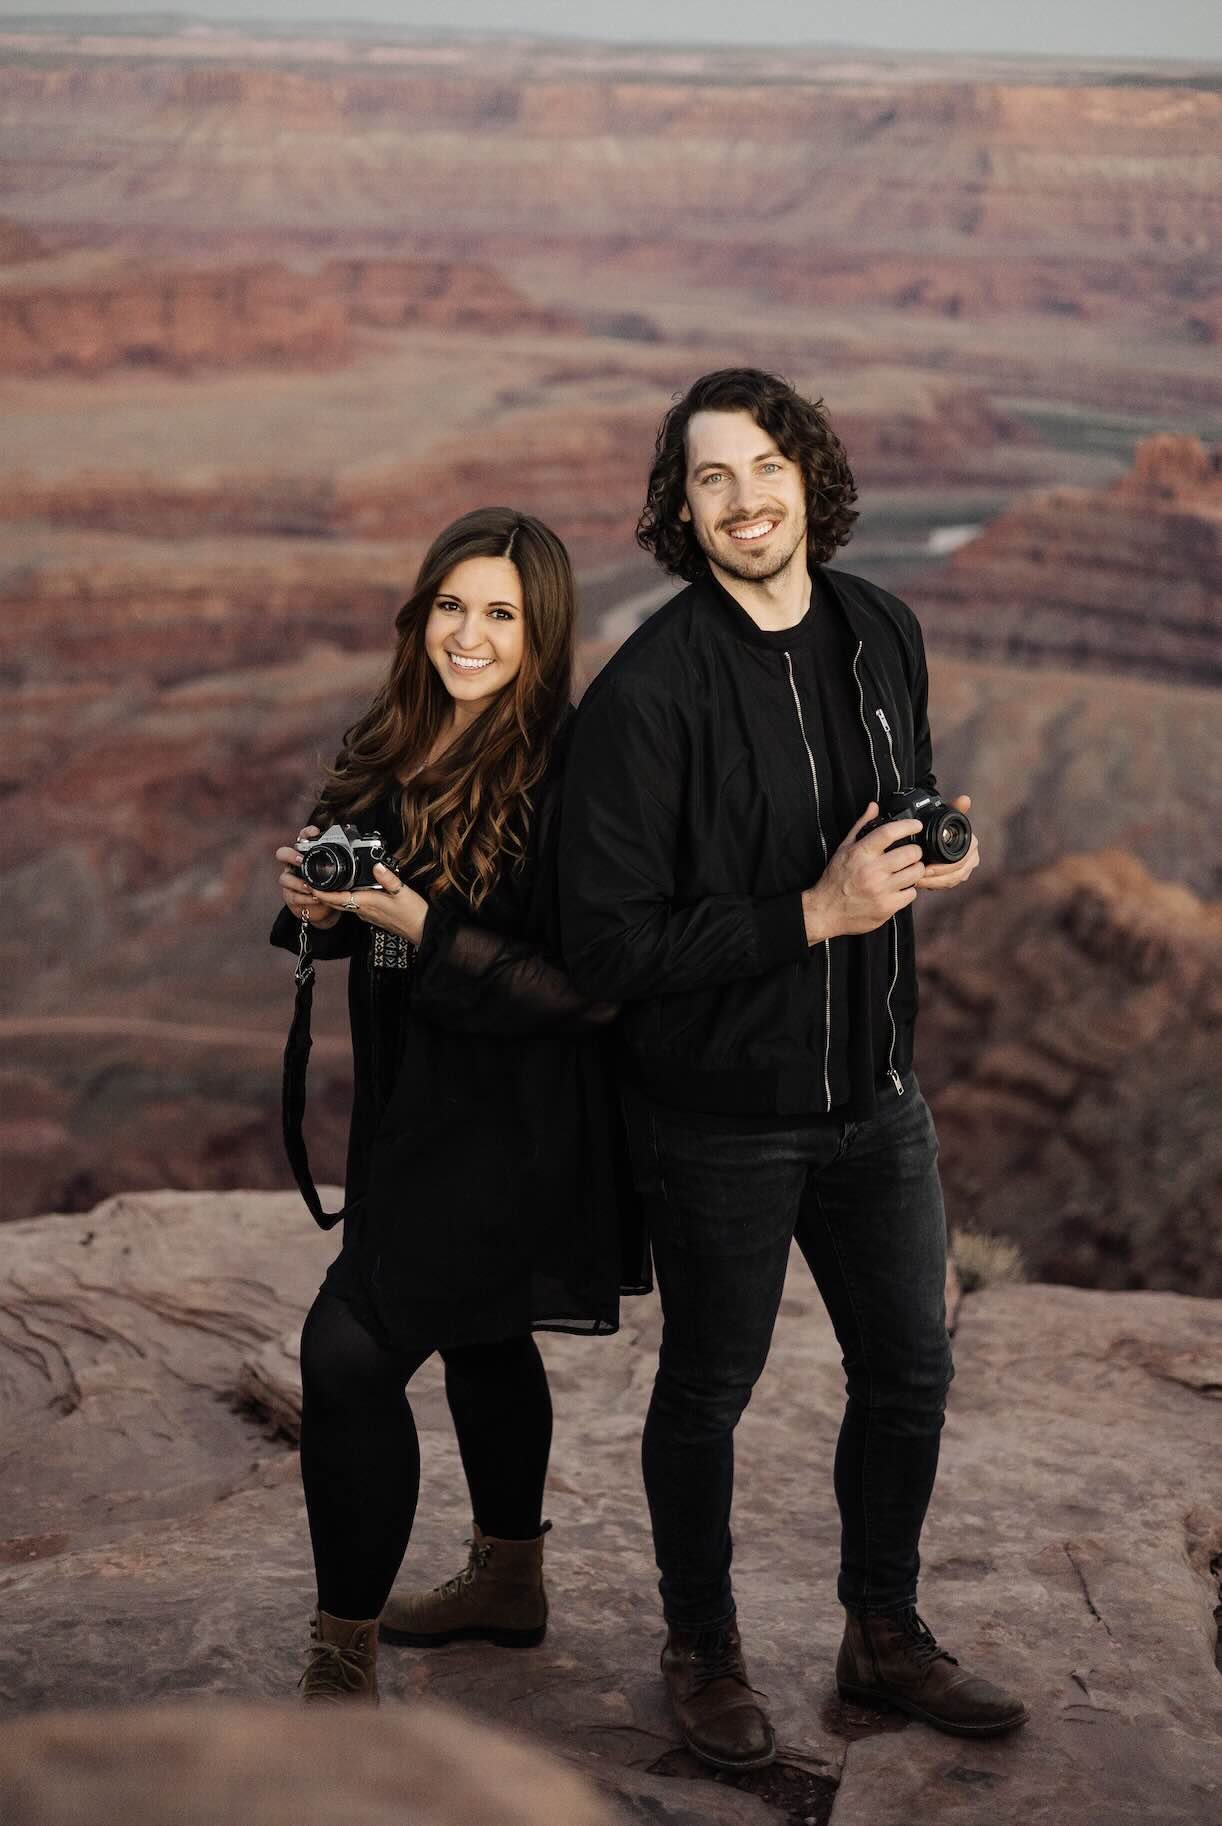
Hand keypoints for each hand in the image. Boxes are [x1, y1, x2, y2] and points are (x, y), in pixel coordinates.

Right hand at [275, 825, 340, 928]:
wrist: (321, 907)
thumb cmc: (328, 885)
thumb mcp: (336, 872)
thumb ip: (343, 862)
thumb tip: (362, 853)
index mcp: (306, 854)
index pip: (302, 838)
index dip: (306, 833)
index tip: (315, 832)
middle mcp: (293, 865)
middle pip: (282, 854)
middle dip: (290, 856)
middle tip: (301, 860)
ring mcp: (290, 881)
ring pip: (285, 878)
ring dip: (298, 883)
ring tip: (309, 887)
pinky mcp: (290, 896)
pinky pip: (293, 896)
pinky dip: (304, 898)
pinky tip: (314, 898)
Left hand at [312, 862, 428, 945]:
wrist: (421, 931)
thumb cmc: (413, 913)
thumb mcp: (403, 892)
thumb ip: (389, 878)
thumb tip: (376, 865)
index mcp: (367, 903)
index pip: (339, 898)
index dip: (323, 893)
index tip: (311, 886)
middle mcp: (364, 910)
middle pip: (337, 903)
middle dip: (322, 895)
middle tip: (310, 884)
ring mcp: (367, 915)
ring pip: (344, 905)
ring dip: (331, 898)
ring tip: (323, 886)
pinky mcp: (372, 916)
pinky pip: (353, 907)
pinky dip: (344, 900)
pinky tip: (346, 893)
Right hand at [802, 802, 924, 943]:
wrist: (826, 911)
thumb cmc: (835, 879)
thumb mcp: (844, 849)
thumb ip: (861, 826)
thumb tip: (874, 806)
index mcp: (860, 853)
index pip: (889, 833)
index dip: (908, 826)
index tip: (916, 825)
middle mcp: (871, 871)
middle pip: (911, 853)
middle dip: (915, 851)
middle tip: (911, 853)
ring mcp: (881, 890)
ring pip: (916, 873)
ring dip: (915, 870)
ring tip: (906, 871)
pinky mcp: (887, 907)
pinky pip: (912, 893)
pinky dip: (908, 890)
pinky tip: (899, 888)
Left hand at [915, 795, 979, 892]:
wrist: (938, 835)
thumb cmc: (942, 826)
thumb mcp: (946, 816)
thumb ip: (955, 808)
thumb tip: (965, 799)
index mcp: (971, 845)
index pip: (960, 861)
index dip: (943, 867)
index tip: (925, 867)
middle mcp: (972, 859)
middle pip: (955, 874)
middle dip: (935, 877)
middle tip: (917, 876)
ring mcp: (965, 870)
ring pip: (951, 882)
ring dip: (933, 883)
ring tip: (916, 881)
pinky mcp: (956, 878)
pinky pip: (947, 885)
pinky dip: (934, 885)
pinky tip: (920, 883)